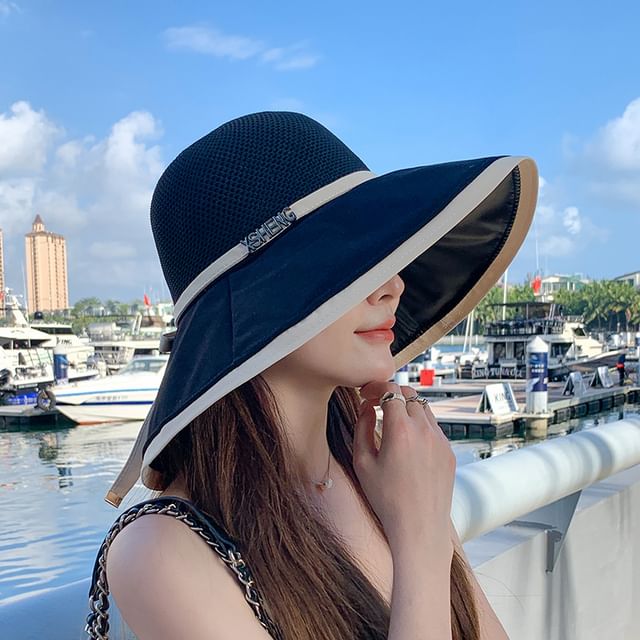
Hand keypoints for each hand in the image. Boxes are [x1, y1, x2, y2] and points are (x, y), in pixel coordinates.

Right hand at [353, 381, 455, 555]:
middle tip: (376, 404)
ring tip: (392, 422)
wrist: (419, 527)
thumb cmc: (386, 498)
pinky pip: (433, 427)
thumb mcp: (363, 462)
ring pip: (423, 408)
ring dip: (407, 407)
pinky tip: (408, 442)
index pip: (391, 390)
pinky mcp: (448, 451)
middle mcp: (424, 429)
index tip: (366, 394)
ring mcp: (440, 440)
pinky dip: (419, 425)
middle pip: (409, 393)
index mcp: (400, 430)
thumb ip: (362, 428)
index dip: (376, 387)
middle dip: (391, 394)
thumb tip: (366, 408)